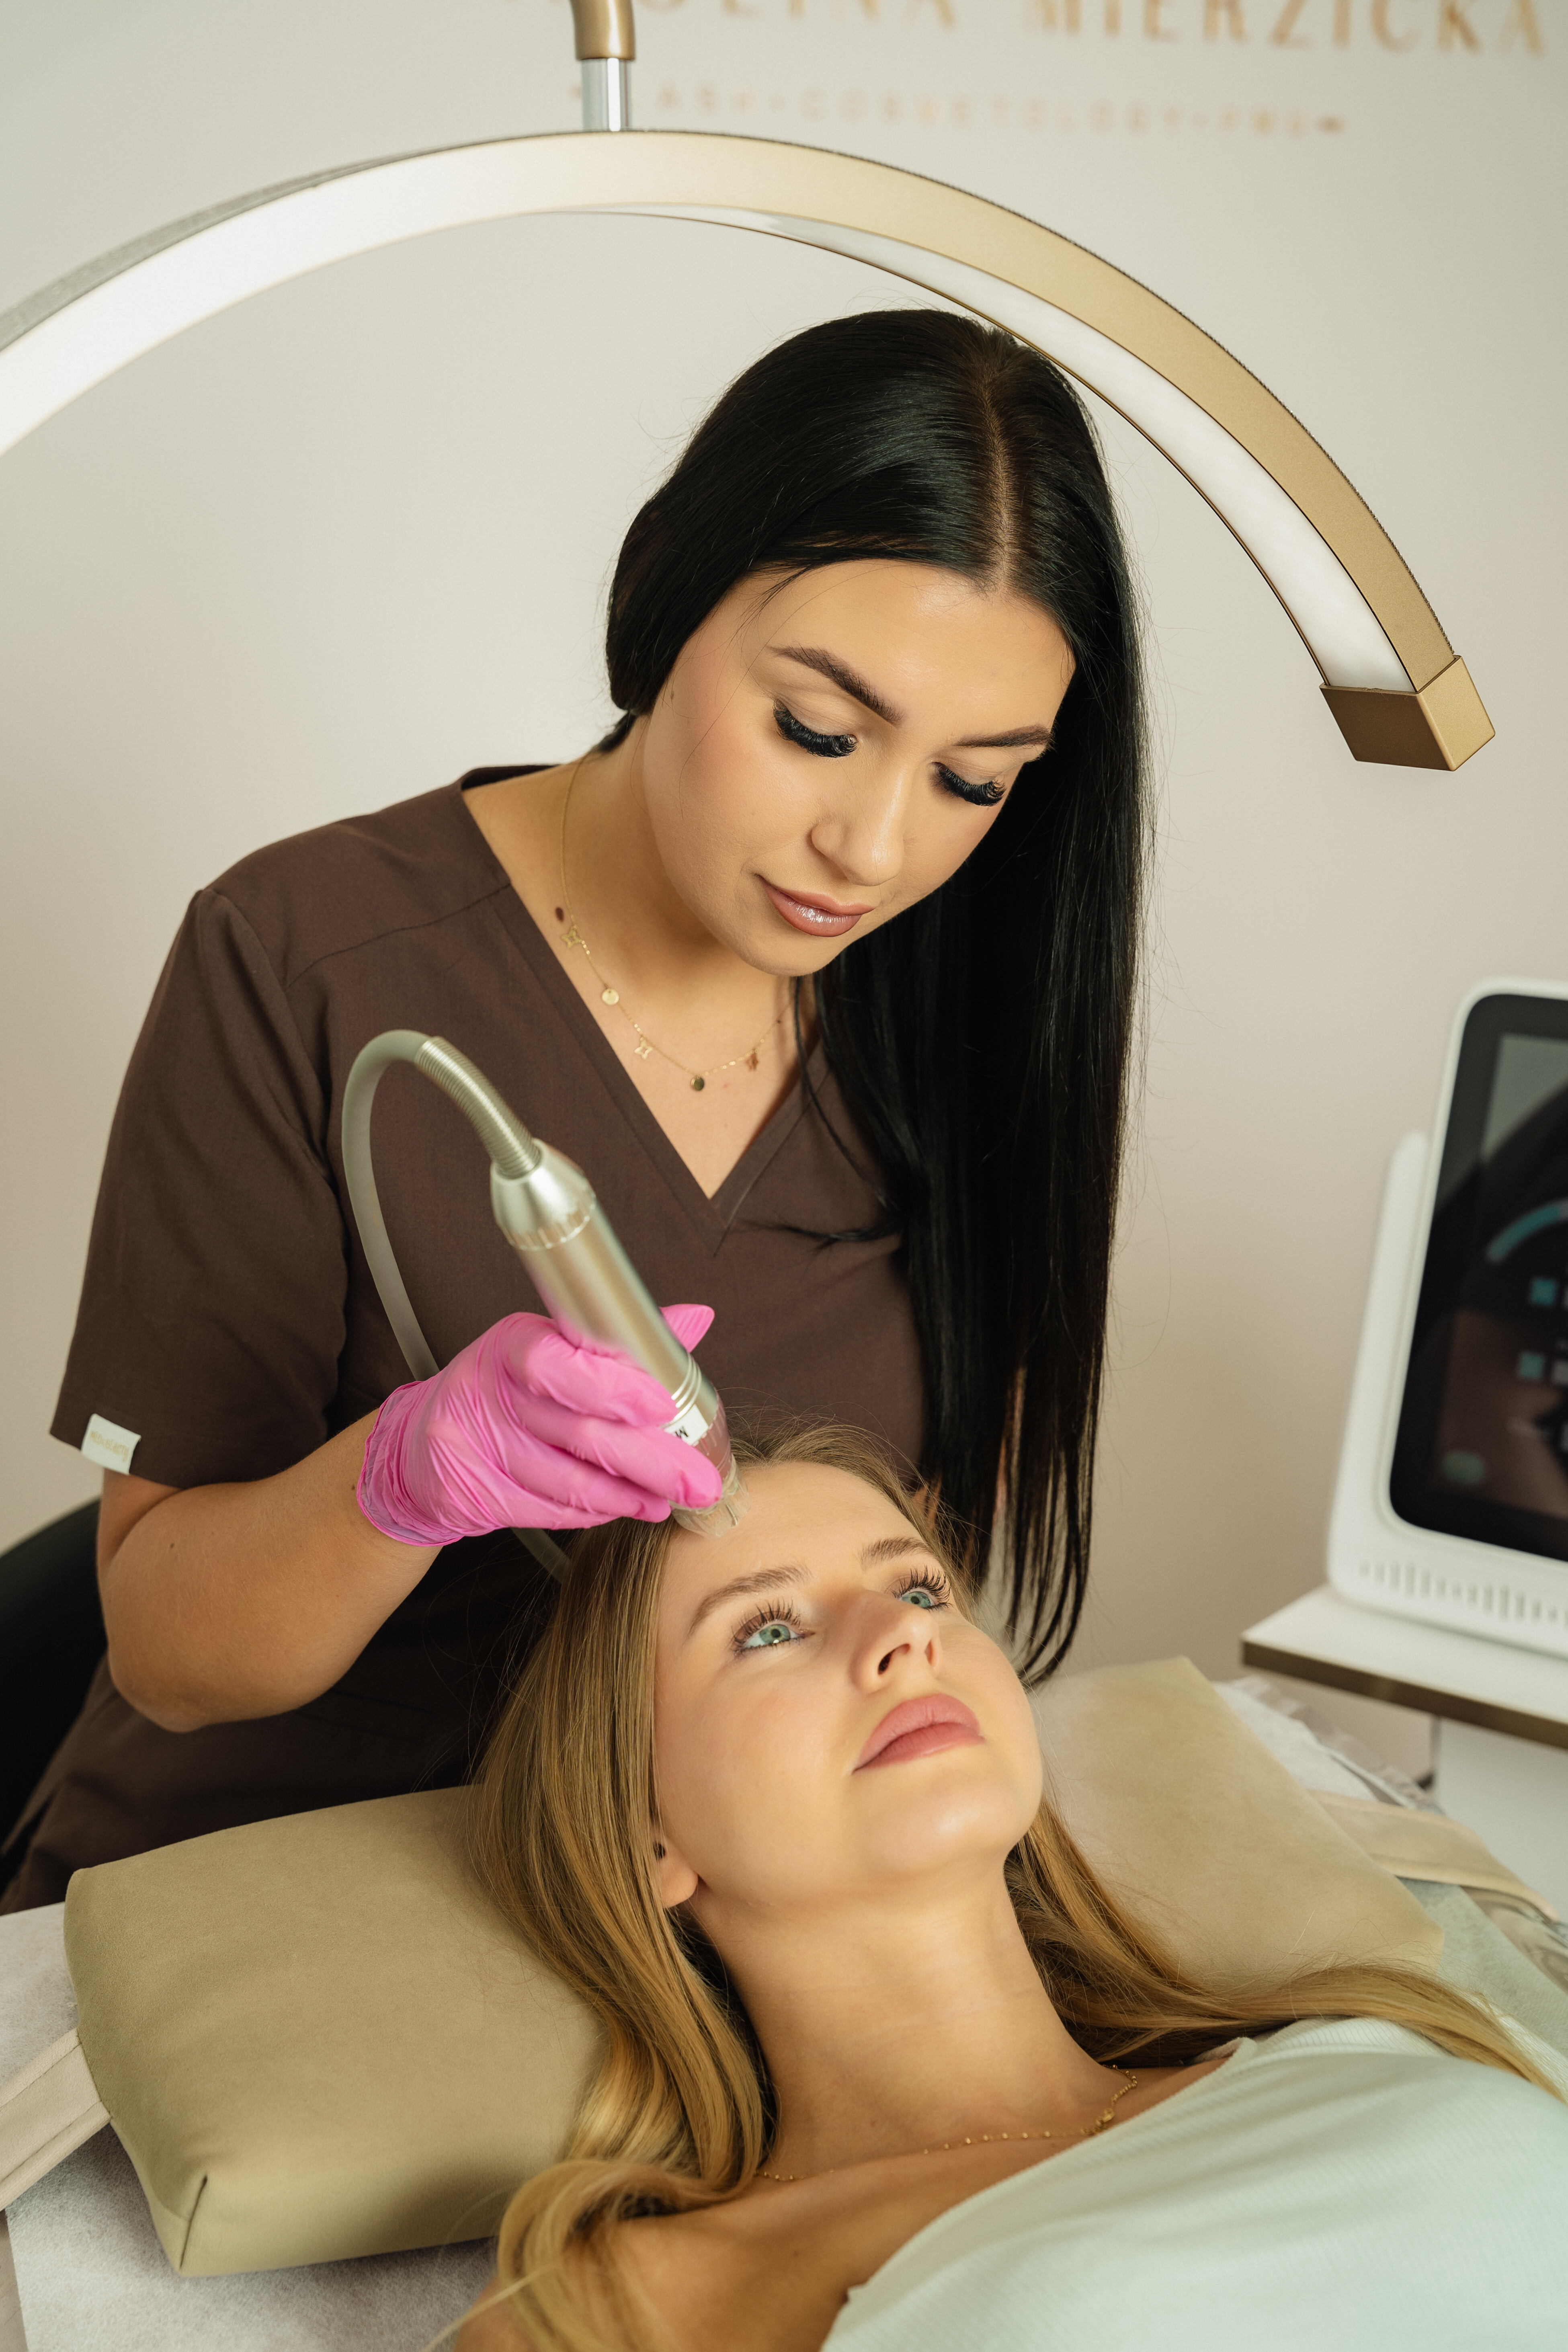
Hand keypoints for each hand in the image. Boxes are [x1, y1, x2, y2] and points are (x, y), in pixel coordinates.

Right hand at [356, 1305, 721, 1543]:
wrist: (420, 1443)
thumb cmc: (505, 1390)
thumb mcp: (556, 1350)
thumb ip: (624, 1343)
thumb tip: (695, 1319)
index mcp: (513, 1344)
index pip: (558, 1362)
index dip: (614, 1387)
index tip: (666, 1407)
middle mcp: (488, 1391)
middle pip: (578, 1431)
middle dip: (650, 1460)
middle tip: (699, 1482)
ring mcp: (475, 1445)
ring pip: (566, 1480)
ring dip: (627, 1495)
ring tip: (667, 1499)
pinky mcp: (470, 1492)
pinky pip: (545, 1509)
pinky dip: (592, 1512)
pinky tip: (624, 1508)